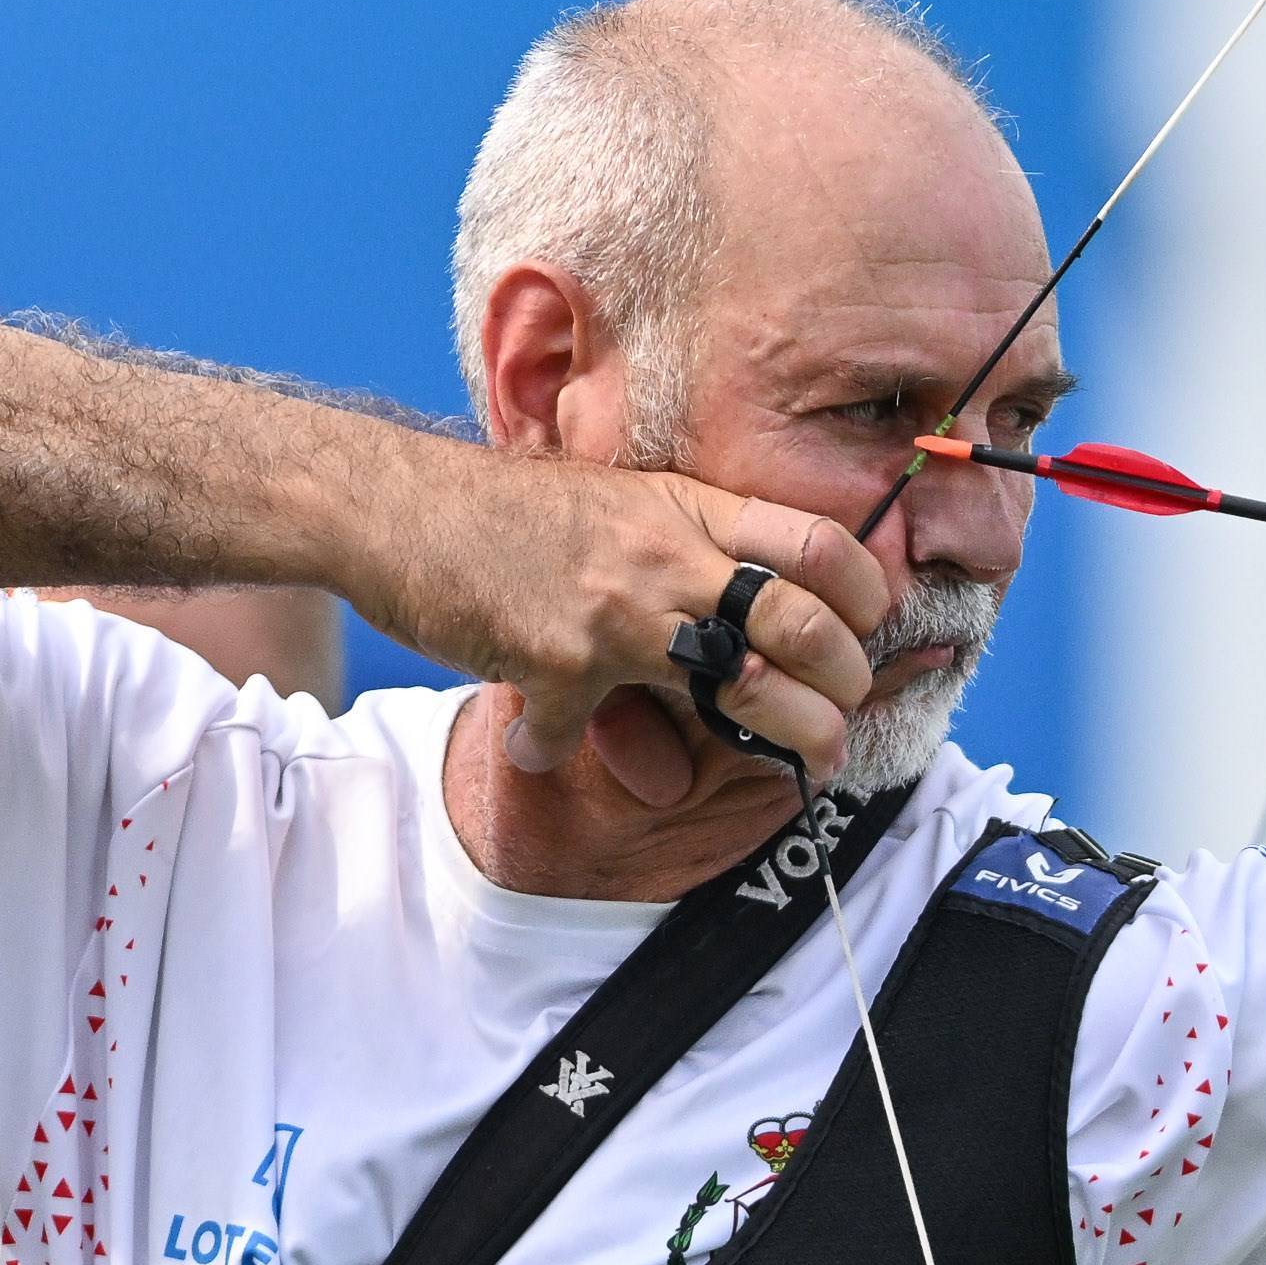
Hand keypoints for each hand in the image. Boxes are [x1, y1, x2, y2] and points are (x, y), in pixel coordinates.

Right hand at [362, 455, 893, 806]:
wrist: (391, 503)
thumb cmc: (498, 506)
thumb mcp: (611, 499)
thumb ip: (674, 540)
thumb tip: (726, 590)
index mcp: (687, 506)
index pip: (817, 539)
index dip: (866, 592)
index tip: (874, 628)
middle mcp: (668, 553)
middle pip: (802, 622)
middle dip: (846, 680)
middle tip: (847, 712)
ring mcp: (620, 609)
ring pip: (745, 684)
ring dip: (795, 737)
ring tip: (809, 765)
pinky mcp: (562, 661)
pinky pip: (585, 728)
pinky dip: (553, 746)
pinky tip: (533, 750)